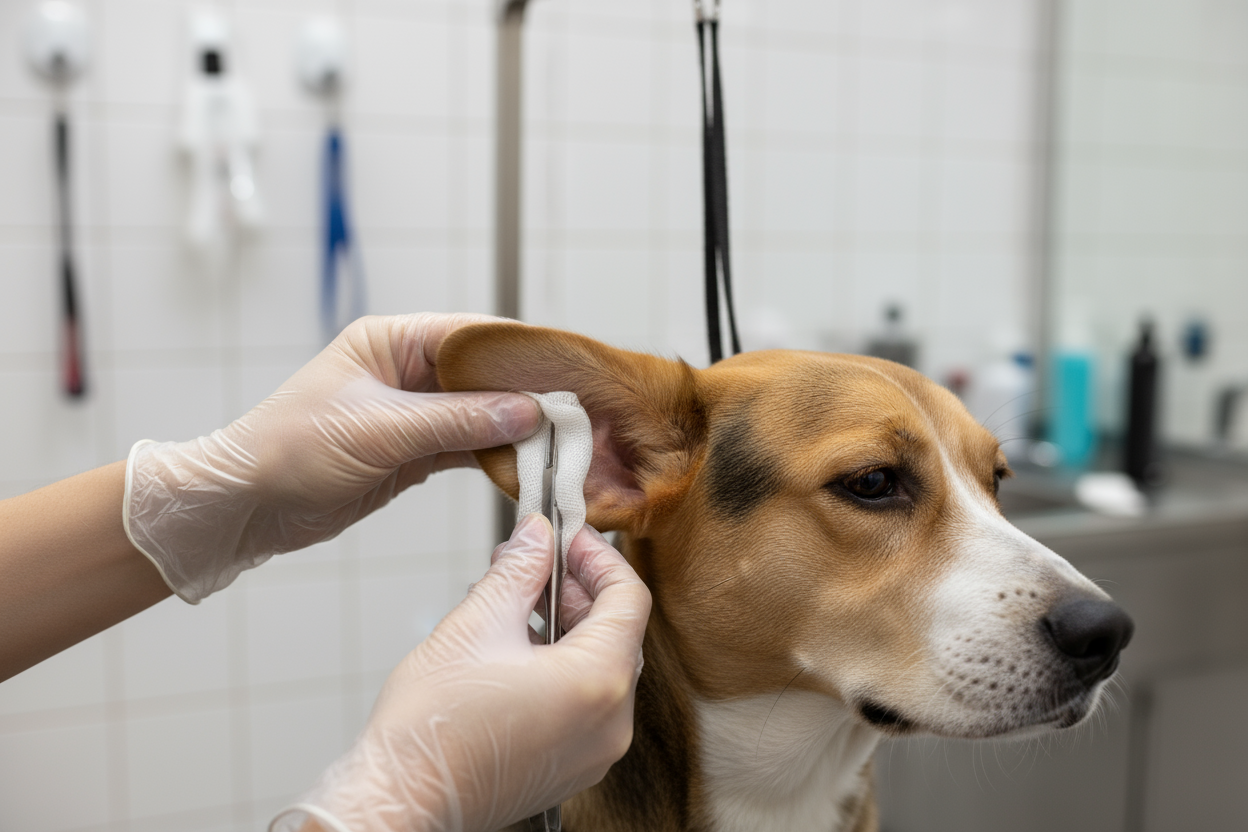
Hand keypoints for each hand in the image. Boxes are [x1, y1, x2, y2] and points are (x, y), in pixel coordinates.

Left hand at [124, 313, 541, 602]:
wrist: (245, 506)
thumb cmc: (290, 451)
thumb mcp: (379, 431)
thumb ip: (456, 421)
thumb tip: (525, 411)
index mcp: (391, 341)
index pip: (471, 335)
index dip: (519, 352)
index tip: (563, 370)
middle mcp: (406, 371)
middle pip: (482, 375)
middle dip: (524, 394)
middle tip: (573, 411)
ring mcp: (411, 412)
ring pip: (479, 414)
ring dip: (513, 429)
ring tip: (559, 441)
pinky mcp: (412, 451)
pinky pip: (466, 447)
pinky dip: (494, 456)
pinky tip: (524, 463)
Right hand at [270, 515, 651, 831]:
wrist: (401, 799)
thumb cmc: (432, 727)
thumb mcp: (476, 624)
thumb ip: (518, 570)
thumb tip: (536, 534)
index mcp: (597, 682)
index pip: (628, 598)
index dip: (598, 557)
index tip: (567, 538)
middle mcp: (610, 723)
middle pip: (618, 633)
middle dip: (577, 590)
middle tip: (535, 563)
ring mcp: (594, 752)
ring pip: (600, 667)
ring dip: (566, 627)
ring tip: (515, 602)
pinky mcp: (571, 767)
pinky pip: (585, 702)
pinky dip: (562, 666)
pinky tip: (517, 648)